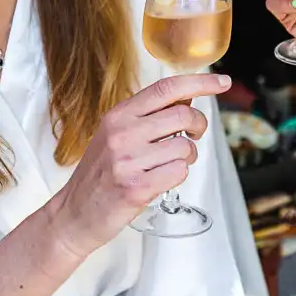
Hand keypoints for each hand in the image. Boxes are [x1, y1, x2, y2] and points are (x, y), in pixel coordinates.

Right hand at [49, 72, 229, 257]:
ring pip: (185, 147)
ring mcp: (128, 161)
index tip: (222, 83)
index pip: (166, 88)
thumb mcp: (115, 135)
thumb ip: (148, 116)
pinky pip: (179, 172)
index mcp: (118, 115)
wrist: (74, 214)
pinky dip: (178, 176)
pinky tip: (161, 180)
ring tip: (170, 165)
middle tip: (195, 136)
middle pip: (183, 115)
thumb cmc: (99, 174)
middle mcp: (122, 133)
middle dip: (199, 126)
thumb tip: (187, 98)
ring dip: (187, 157)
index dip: (200, 82)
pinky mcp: (136, 187)